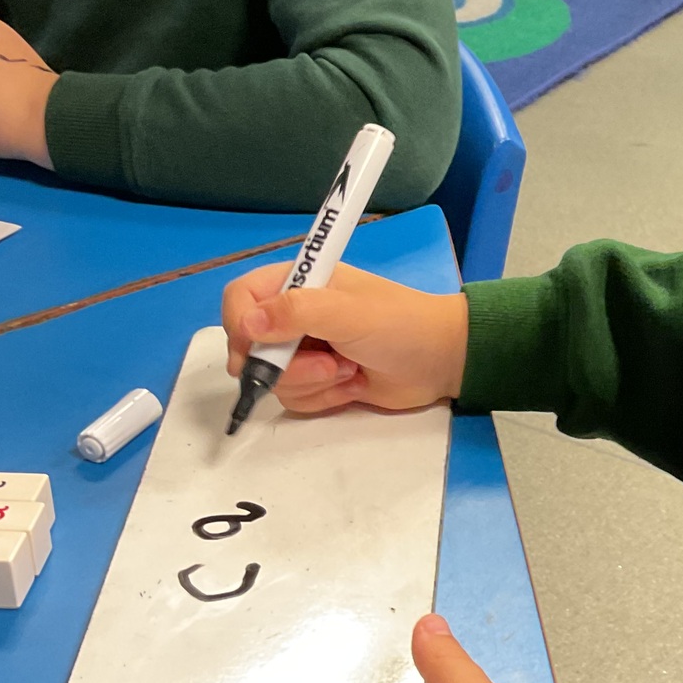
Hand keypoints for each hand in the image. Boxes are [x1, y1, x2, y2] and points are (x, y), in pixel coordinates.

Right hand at [222, 262, 467, 412]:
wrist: (443, 361)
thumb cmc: (401, 325)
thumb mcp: (349, 313)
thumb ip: (297, 313)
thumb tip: (247, 324)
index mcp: (300, 283)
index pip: (241, 298)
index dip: (240, 325)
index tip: (257, 349)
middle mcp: (295, 316)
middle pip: (251, 347)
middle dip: (288, 366)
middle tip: (328, 364)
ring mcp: (306, 351)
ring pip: (274, 380)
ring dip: (314, 382)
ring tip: (351, 370)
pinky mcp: (319, 381)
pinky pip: (296, 399)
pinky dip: (325, 398)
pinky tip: (355, 384)